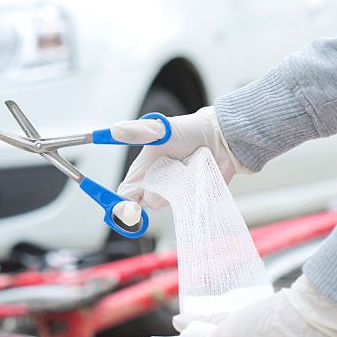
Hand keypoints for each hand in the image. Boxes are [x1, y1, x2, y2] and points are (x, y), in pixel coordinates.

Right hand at [113, 106, 247, 209]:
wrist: (221, 137)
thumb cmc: (190, 131)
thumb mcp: (161, 129)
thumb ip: (138, 132)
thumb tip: (115, 130)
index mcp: (143, 170)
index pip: (125, 194)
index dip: (123, 204)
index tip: (131, 206)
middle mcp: (157, 184)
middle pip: (145, 203)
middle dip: (155, 193)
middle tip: (168, 173)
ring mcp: (174, 193)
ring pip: (166, 204)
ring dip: (176, 188)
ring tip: (186, 167)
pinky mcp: (192, 199)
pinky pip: (188, 207)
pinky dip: (193, 195)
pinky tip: (197, 177)